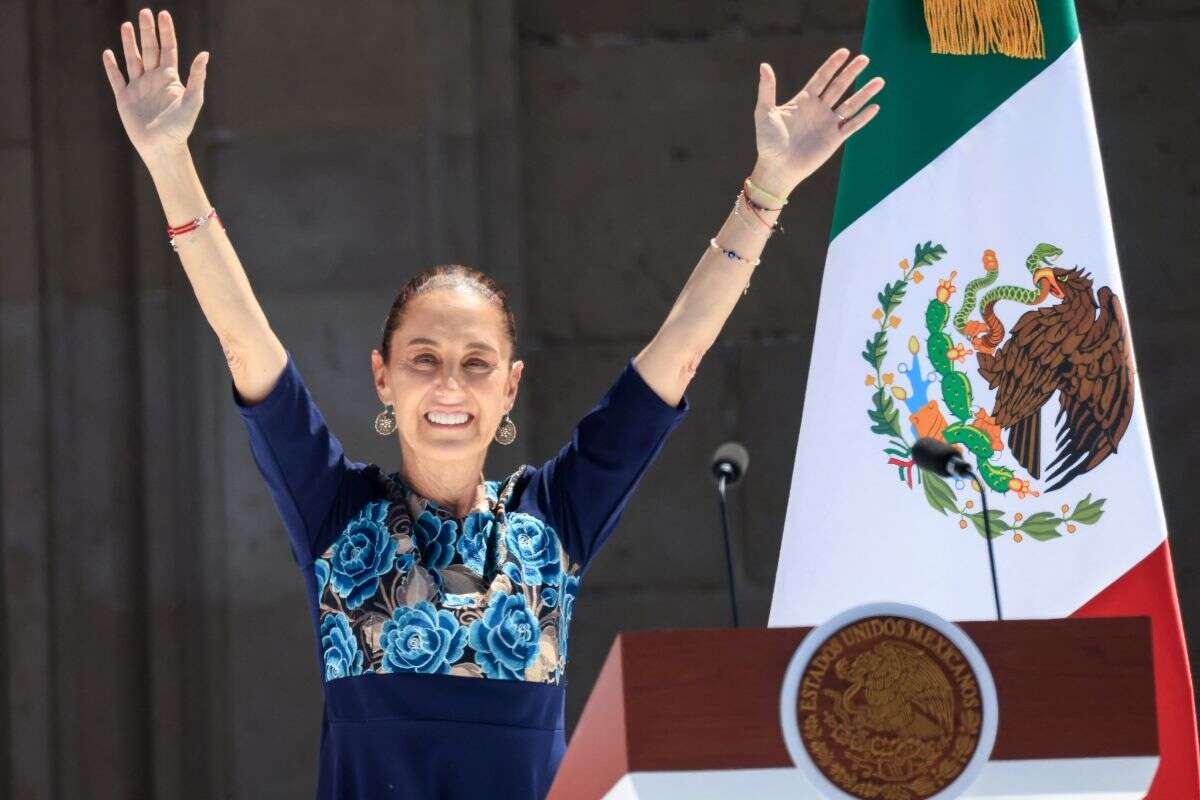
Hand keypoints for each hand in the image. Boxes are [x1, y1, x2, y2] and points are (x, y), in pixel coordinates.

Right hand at [101, 8, 207, 166]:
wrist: (162, 148)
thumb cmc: (180, 127)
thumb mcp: (192, 101)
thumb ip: (197, 78)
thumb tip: (204, 54)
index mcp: (170, 79)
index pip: (168, 49)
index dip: (166, 32)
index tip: (163, 14)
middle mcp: (153, 80)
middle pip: (149, 49)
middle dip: (147, 31)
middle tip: (144, 12)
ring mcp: (138, 88)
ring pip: (132, 59)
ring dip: (129, 43)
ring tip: (126, 25)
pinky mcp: (124, 99)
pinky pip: (116, 79)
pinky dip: (111, 66)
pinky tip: (108, 53)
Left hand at [752, 48, 883, 192]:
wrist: (777, 168)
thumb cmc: (768, 142)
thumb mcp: (764, 113)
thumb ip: (767, 89)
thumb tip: (764, 65)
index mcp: (804, 101)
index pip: (822, 78)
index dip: (833, 65)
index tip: (845, 52)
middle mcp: (819, 109)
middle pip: (839, 86)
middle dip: (852, 72)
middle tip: (865, 59)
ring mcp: (828, 124)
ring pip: (850, 104)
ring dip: (865, 93)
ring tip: (880, 80)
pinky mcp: (834, 139)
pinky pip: (852, 125)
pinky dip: (863, 117)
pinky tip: (875, 106)